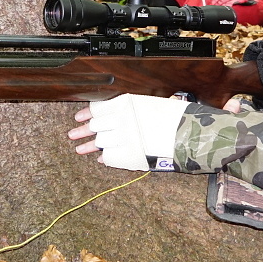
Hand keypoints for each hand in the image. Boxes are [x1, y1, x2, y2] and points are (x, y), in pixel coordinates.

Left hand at [67, 94, 188, 170]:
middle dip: (83, 131)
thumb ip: (130, 107)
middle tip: (73, 134)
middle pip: (96, 126)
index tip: (79, 117)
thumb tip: (111, 114)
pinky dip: (105, 158)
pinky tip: (101, 158)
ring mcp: (124, 139)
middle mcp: (122, 120)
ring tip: (79, 149)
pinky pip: (110, 158)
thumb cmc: (174, 117)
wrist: (188, 133)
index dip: (87, 114)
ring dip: (88, 146)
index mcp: (126, 104)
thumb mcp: (150, 103)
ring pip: (100, 142)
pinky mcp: (129, 156)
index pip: (98, 108)